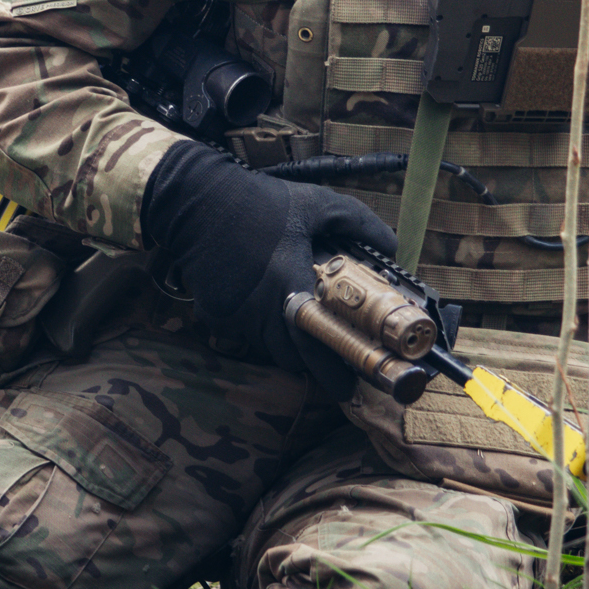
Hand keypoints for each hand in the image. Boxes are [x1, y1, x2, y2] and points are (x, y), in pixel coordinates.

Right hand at [140, 140, 400, 395]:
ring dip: (285, 344)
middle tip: (328, 355)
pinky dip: (257, 328)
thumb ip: (358, 223)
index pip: (312, 344)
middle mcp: (260, 307)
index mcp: (289, 283)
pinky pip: (242, 334)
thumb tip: (392, 246)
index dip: (330, 372)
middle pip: (290, 357)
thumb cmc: (260, 202)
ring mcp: (234, 314)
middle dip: (311, 363)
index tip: (347, 387)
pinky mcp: (214, 314)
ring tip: (297, 326)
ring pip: (266, 347)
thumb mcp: (315, 204)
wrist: (197, 200)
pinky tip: (263, 304)